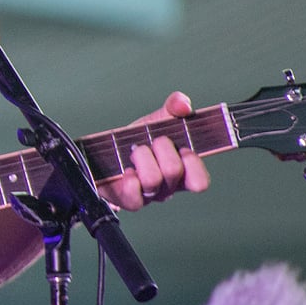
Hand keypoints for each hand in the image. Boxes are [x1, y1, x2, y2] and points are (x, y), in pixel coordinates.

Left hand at [103, 91, 210, 210]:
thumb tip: (183, 103)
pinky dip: (129, 177)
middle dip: (161, 147)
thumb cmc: (136, 141)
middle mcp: (168, 188)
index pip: (200, 181)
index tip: (182, 147)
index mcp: (183, 172)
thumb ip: (173, 108)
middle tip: (152, 141)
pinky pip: (133, 194)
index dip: (193, 162)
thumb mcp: (157, 122)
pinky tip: (126, 169)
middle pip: (174, 171)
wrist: (105, 156)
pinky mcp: (128, 201)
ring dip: (141, 157)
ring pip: (153, 180)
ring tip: (134, 151)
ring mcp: (149, 196)